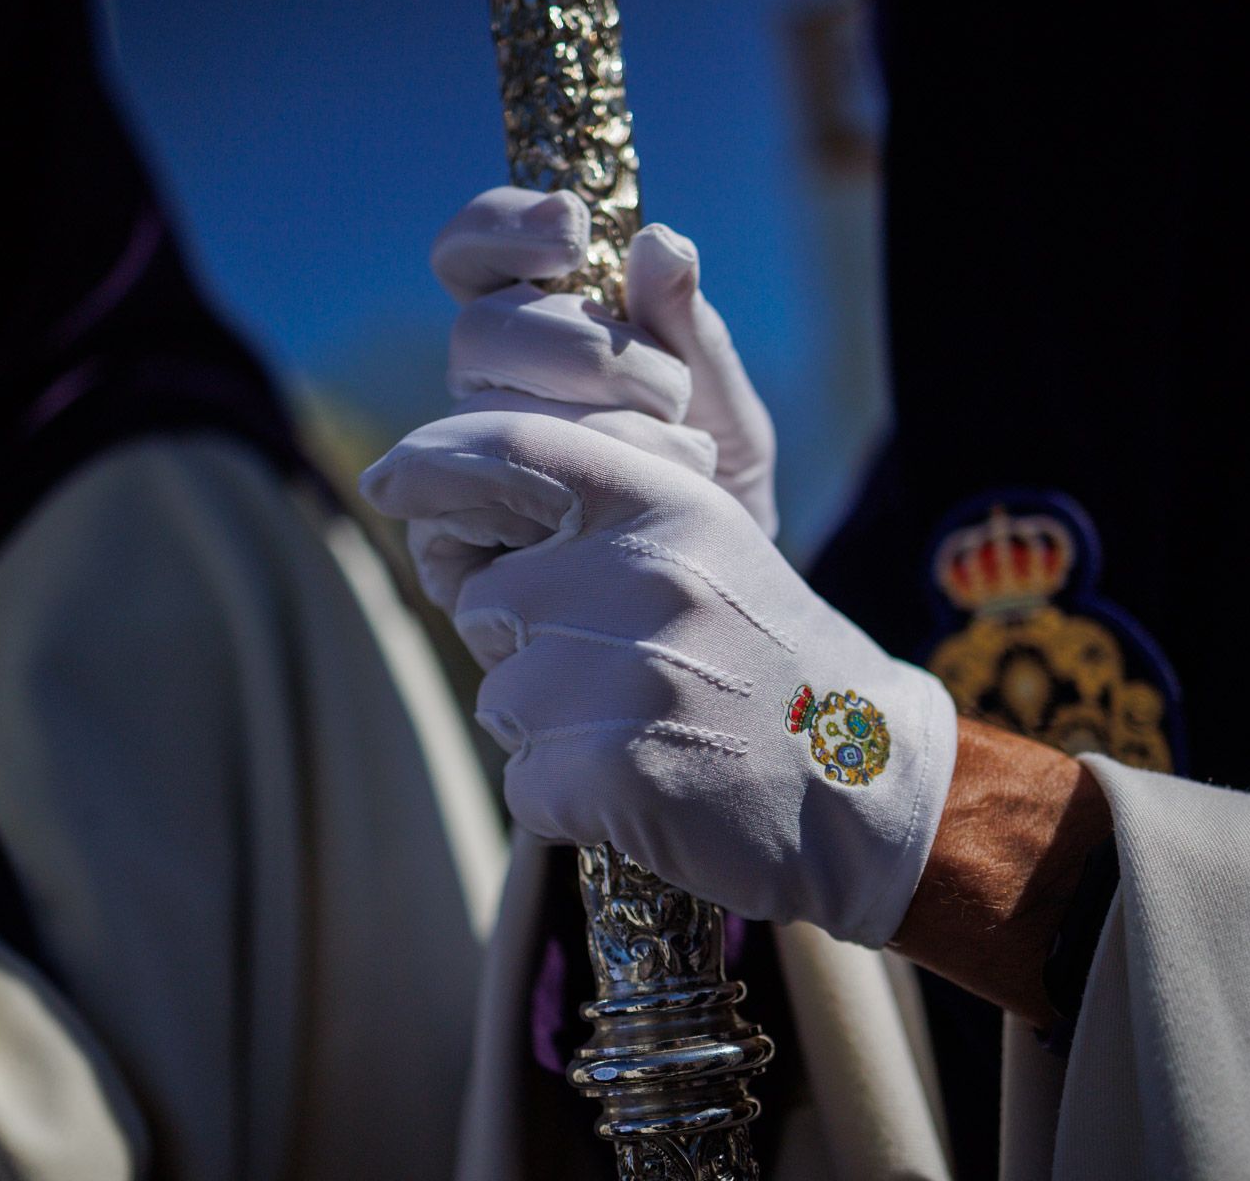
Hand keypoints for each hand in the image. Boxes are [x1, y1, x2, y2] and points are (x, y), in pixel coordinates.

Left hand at [362, 411, 954, 946]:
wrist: (863, 783)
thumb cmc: (768, 661)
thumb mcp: (708, 544)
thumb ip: (601, 511)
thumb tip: (449, 503)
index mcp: (666, 502)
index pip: (510, 449)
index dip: (432, 461)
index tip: (385, 480)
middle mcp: (642, 573)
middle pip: (486, 602)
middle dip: (526, 643)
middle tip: (625, 671)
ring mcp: (628, 675)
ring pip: (501, 701)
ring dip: (551, 728)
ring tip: (650, 729)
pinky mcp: (614, 773)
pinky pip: (524, 785)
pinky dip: (568, 799)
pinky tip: (646, 789)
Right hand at [431, 187, 778, 534]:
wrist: (717, 588)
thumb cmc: (715, 482)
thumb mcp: (726, 404)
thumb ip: (694, 329)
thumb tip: (661, 242)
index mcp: (536, 327)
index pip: (475, 252)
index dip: (504, 225)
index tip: (572, 229)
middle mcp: (488, 386)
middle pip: (480, 329)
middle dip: (584, 352)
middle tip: (671, 394)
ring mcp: (463, 458)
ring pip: (483, 411)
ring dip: (599, 430)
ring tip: (684, 461)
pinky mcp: (450, 538)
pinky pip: (472, 500)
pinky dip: (559, 499)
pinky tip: (617, 512)